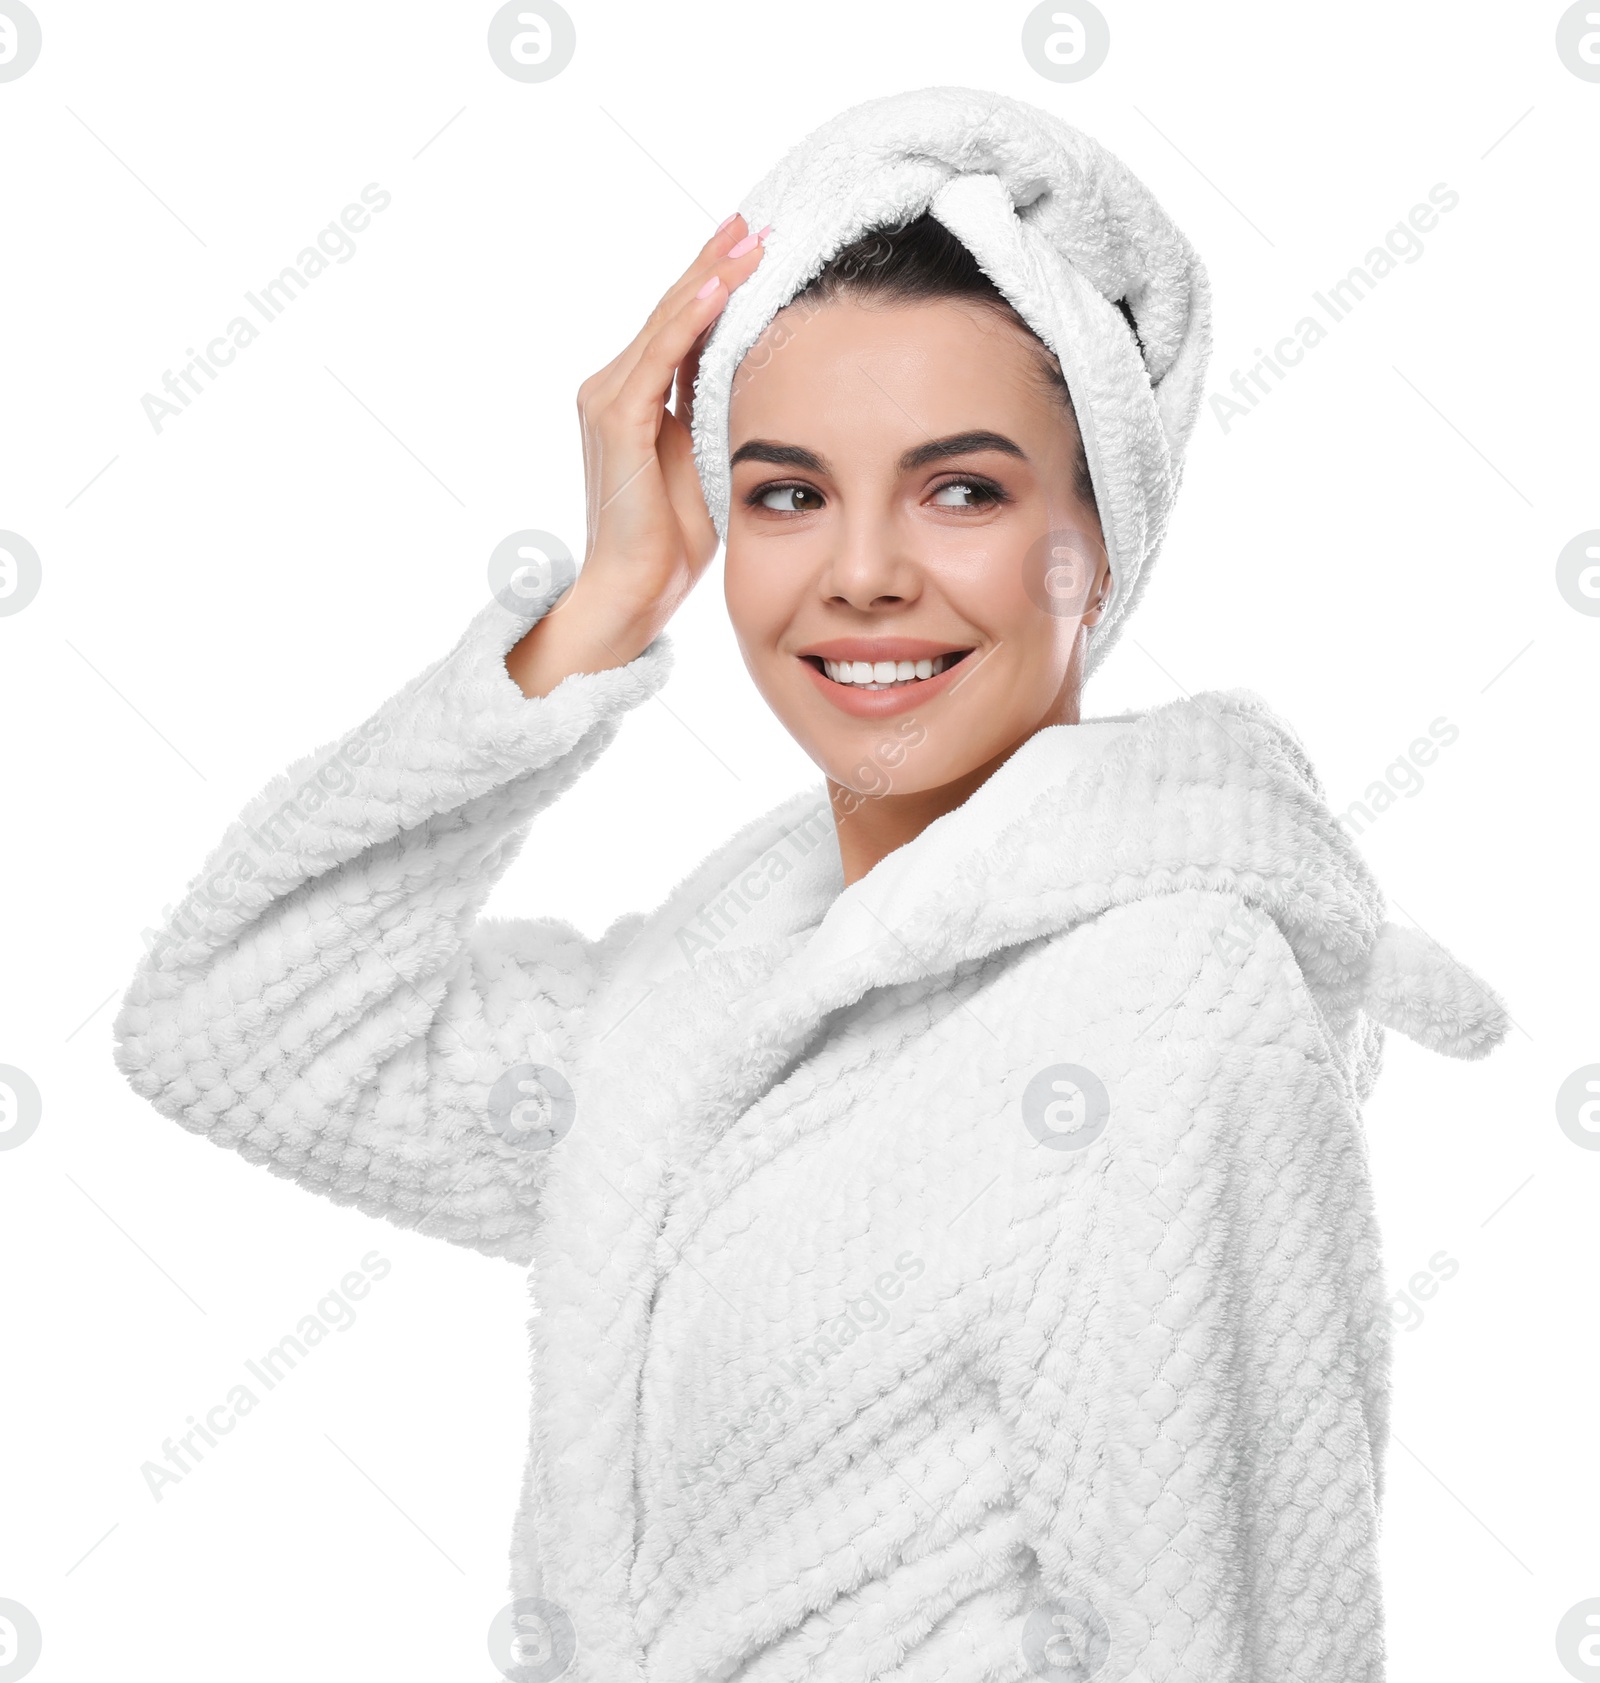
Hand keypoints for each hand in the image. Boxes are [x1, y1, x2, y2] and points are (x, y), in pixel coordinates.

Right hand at [506, 213, 770, 697]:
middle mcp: (611, 387)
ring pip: (667, 321)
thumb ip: (715, 412)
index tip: (758, 244)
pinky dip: (690, 319)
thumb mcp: (705, 459)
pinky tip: (721, 286)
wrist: (631, 592)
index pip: (681, 323)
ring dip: (711, 275)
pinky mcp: (616, 421)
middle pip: (673, 308)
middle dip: (716, 262)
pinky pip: (659, 357)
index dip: (718, 282)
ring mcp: (608, 399)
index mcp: (634, 396)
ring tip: (751, 237)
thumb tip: (756, 372)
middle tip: (759, 219)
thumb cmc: (670, 542)